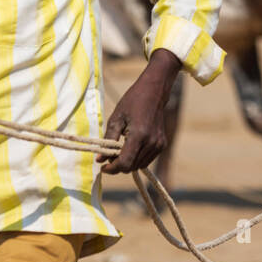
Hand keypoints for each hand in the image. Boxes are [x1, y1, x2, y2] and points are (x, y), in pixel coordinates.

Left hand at [99, 49, 181, 173]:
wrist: (154, 92)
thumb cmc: (132, 102)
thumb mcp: (116, 119)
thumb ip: (108, 140)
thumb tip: (99, 159)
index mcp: (139, 135)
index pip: (125, 163)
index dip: (112, 168)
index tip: (103, 166)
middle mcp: (151, 142)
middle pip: (131, 167)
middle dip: (118, 165)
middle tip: (109, 155)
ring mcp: (159, 145)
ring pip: (139, 166)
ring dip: (127, 162)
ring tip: (119, 150)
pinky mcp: (162, 145)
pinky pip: (146, 160)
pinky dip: (136, 158)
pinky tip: (131, 146)